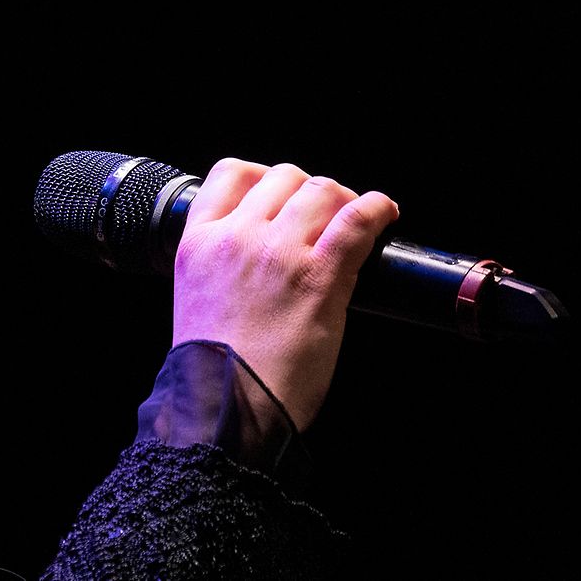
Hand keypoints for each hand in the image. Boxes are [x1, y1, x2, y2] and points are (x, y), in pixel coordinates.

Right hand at [172, 159, 398, 430]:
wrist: (225, 408)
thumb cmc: (213, 368)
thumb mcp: (195, 295)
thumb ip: (220, 261)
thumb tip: (262, 245)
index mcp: (198, 241)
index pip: (230, 173)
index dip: (262, 176)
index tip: (280, 195)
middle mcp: (236, 237)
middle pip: (283, 176)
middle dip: (308, 191)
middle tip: (323, 217)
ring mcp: (277, 252)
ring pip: (322, 190)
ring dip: (343, 200)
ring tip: (353, 220)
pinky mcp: (318, 275)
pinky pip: (357, 219)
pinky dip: (377, 209)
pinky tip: (384, 213)